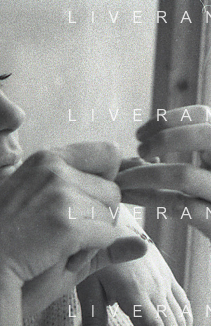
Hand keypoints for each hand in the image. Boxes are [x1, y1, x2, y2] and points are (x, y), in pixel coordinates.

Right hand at [0, 143, 140, 325]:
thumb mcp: (40, 218)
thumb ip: (87, 215)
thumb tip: (141, 244)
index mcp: (45, 159)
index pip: (107, 153)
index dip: (106, 181)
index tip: (89, 203)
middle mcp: (55, 168)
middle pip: (113, 190)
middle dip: (99, 216)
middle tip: (60, 235)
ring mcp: (61, 194)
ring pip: (111, 215)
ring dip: (93, 236)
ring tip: (53, 245)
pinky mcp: (67, 223)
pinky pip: (106, 237)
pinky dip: (91, 252)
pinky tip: (58, 255)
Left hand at [75, 244, 190, 325]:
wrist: (108, 217)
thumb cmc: (90, 251)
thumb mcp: (85, 286)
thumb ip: (93, 320)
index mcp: (134, 293)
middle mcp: (154, 288)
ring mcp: (163, 280)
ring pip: (180, 318)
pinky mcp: (165, 274)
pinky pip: (182, 302)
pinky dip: (187, 323)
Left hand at [117, 105, 210, 238]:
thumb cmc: (206, 203)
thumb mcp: (198, 175)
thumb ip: (173, 163)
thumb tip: (134, 157)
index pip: (203, 116)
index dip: (167, 120)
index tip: (140, 135)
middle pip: (204, 135)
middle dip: (164, 138)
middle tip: (139, 151)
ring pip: (184, 175)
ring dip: (144, 176)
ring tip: (123, 181)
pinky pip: (187, 209)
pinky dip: (153, 200)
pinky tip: (133, 198)